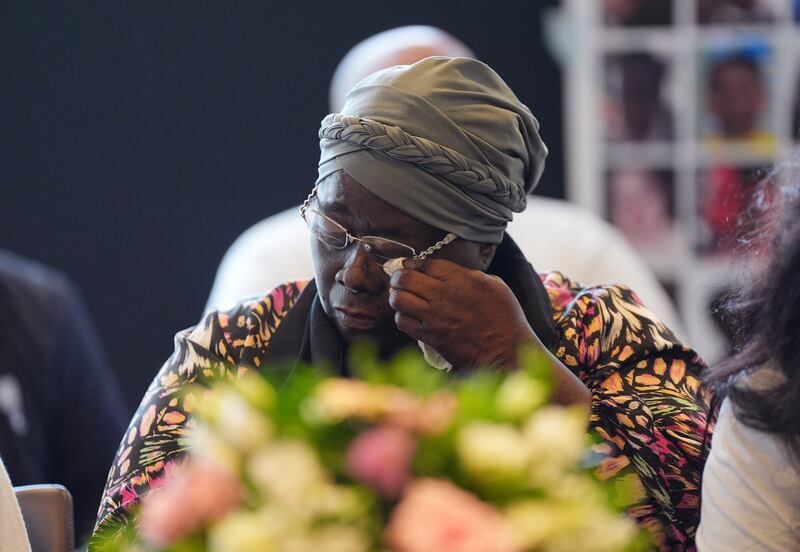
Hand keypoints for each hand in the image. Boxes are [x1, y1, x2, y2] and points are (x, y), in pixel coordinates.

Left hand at [388, 258, 536, 370]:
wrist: (506, 351)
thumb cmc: (505, 317)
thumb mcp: (494, 285)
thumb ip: (469, 275)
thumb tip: (447, 272)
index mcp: (462, 279)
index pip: (427, 263)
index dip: (418, 264)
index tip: (417, 268)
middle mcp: (445, 296)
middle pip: (406, 278)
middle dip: (399, 277)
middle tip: (401, 280)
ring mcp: (435, 317)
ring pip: (399, 299)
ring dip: (398, 297)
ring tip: (403, 298)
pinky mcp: (431, 337)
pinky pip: (403, 322)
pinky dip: (402, 317)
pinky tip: (410, 317)